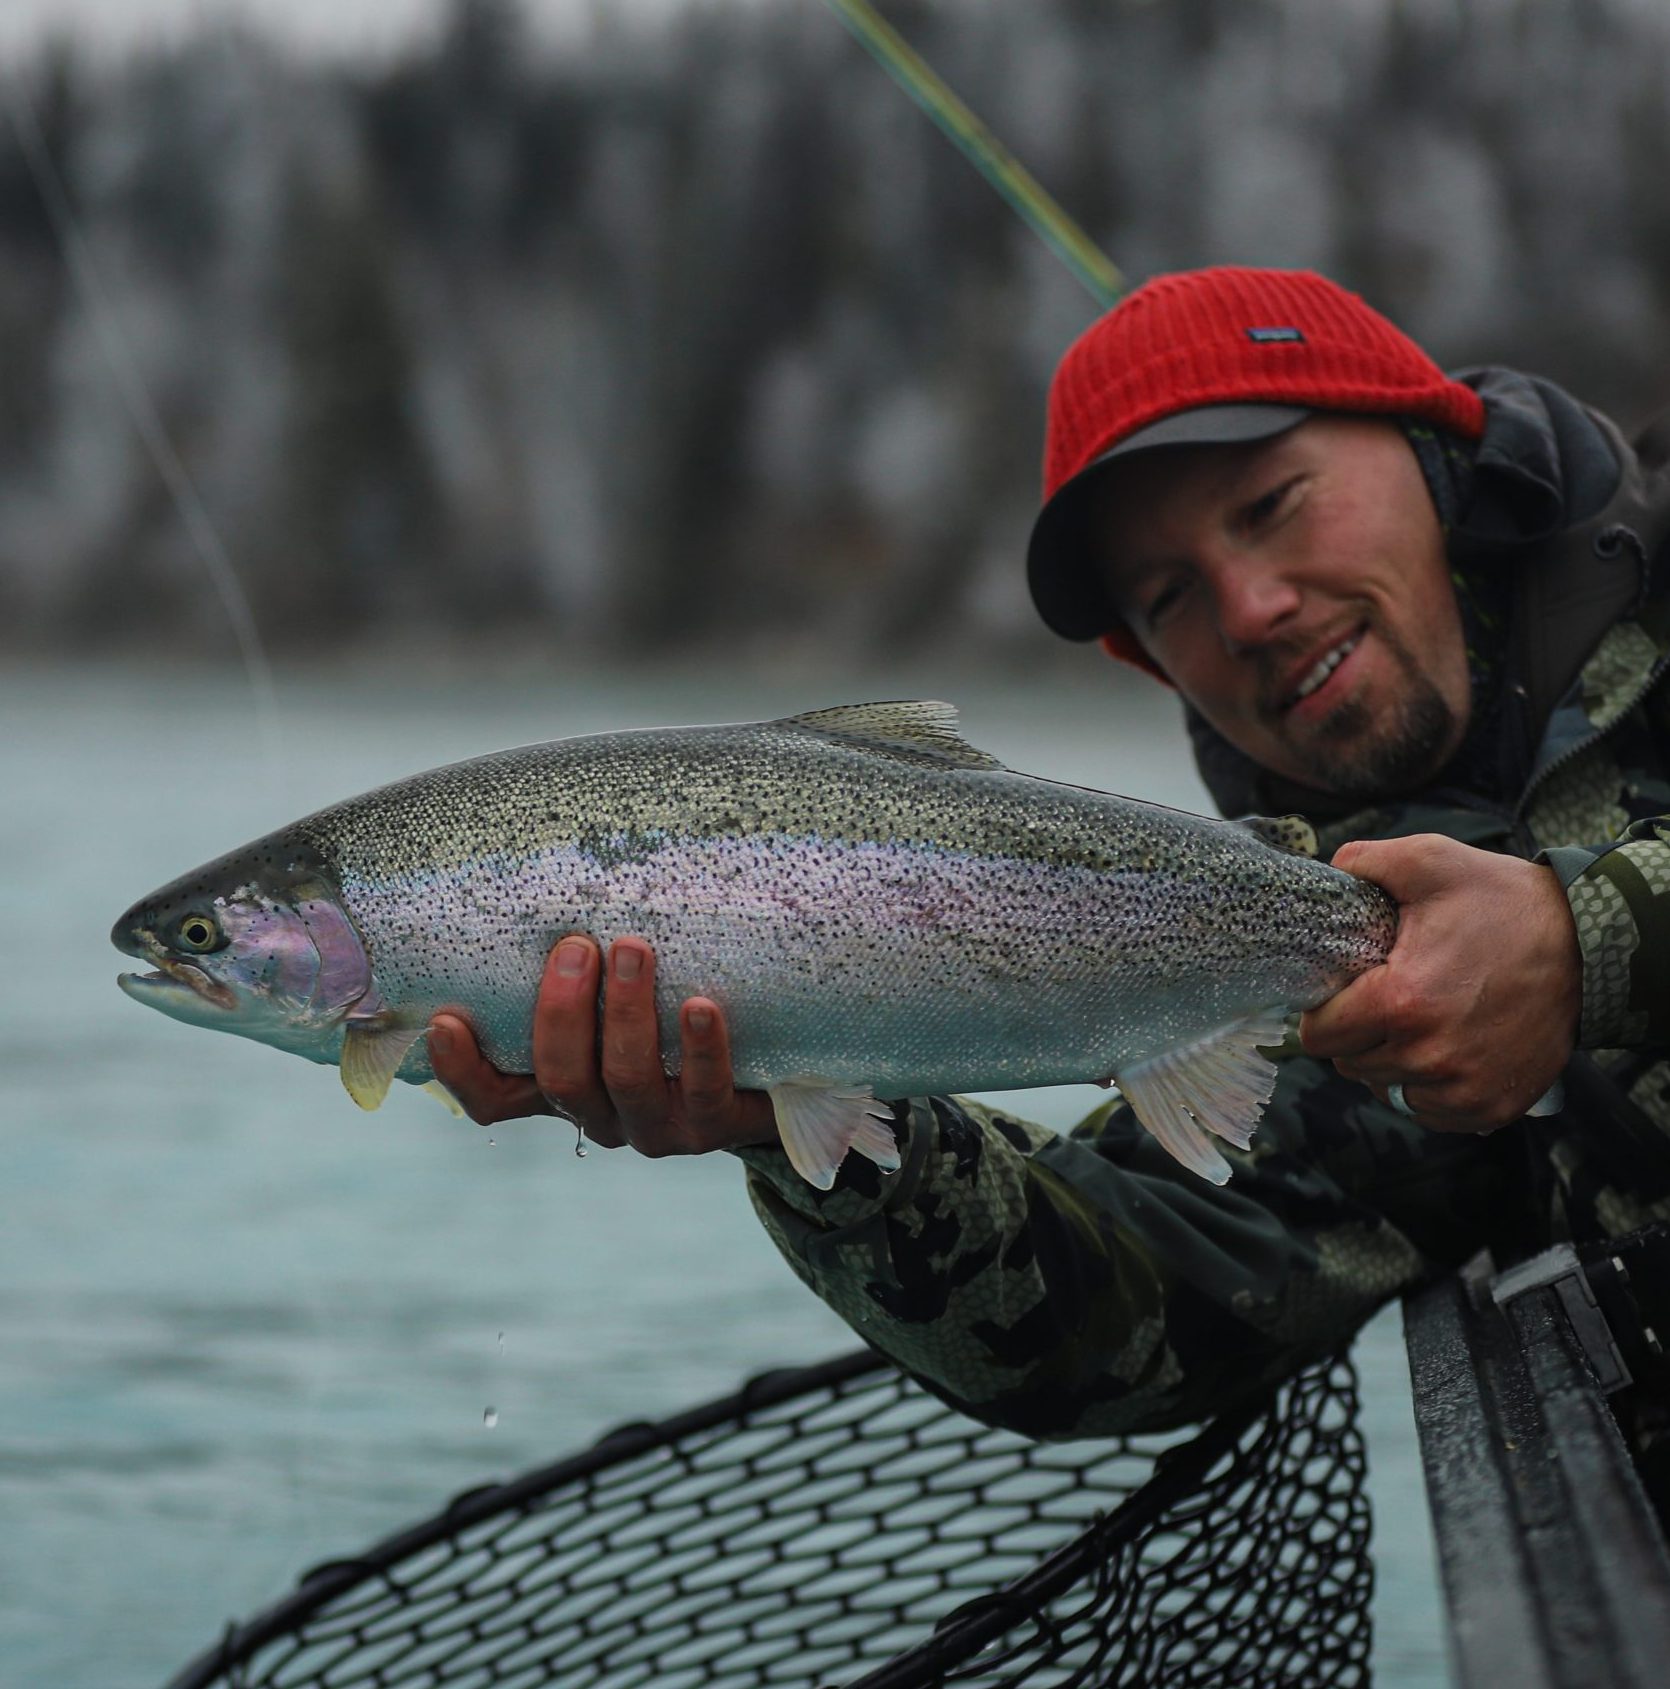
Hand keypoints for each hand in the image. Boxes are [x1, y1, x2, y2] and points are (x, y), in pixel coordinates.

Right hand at [426, 935, 778, 1155]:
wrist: (760, 1073)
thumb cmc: (668, 1015)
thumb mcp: (613, 996)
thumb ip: (578, 966)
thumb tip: (543, 870)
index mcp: (562, 1090)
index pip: (494, 1100)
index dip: (462, 1071)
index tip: (446, 1019)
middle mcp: (602, 1115)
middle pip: (561, 1081)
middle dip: (563, 1013)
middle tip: (576, 947)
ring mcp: (657, 1127)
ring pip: (626, 1081)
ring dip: (627, 1014)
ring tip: (636, 949)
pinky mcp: (713, 1125)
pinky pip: (702, 1089)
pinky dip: (698, 1047)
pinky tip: (700, 1005)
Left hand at [1299, 834, 1581, 1131]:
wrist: (1589, 944)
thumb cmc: (1504, 902)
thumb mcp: (1431, 861)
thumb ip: (1366, 860)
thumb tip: (1329, 870)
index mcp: (1401, 1001)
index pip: (1319, 1037)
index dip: (1322, 1013)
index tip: (1342, 995)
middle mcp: (1429, 1055)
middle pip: (1350, 1064)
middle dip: (1356, 1035)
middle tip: (1384, 1001)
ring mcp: (1463, 1087)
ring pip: (1387, 1090)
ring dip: (1390, 1063)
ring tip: (1416, 1023)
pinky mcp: (1492, 1107)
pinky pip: (1430, 1112)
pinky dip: (1428, 1088)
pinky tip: (1443, 1051)